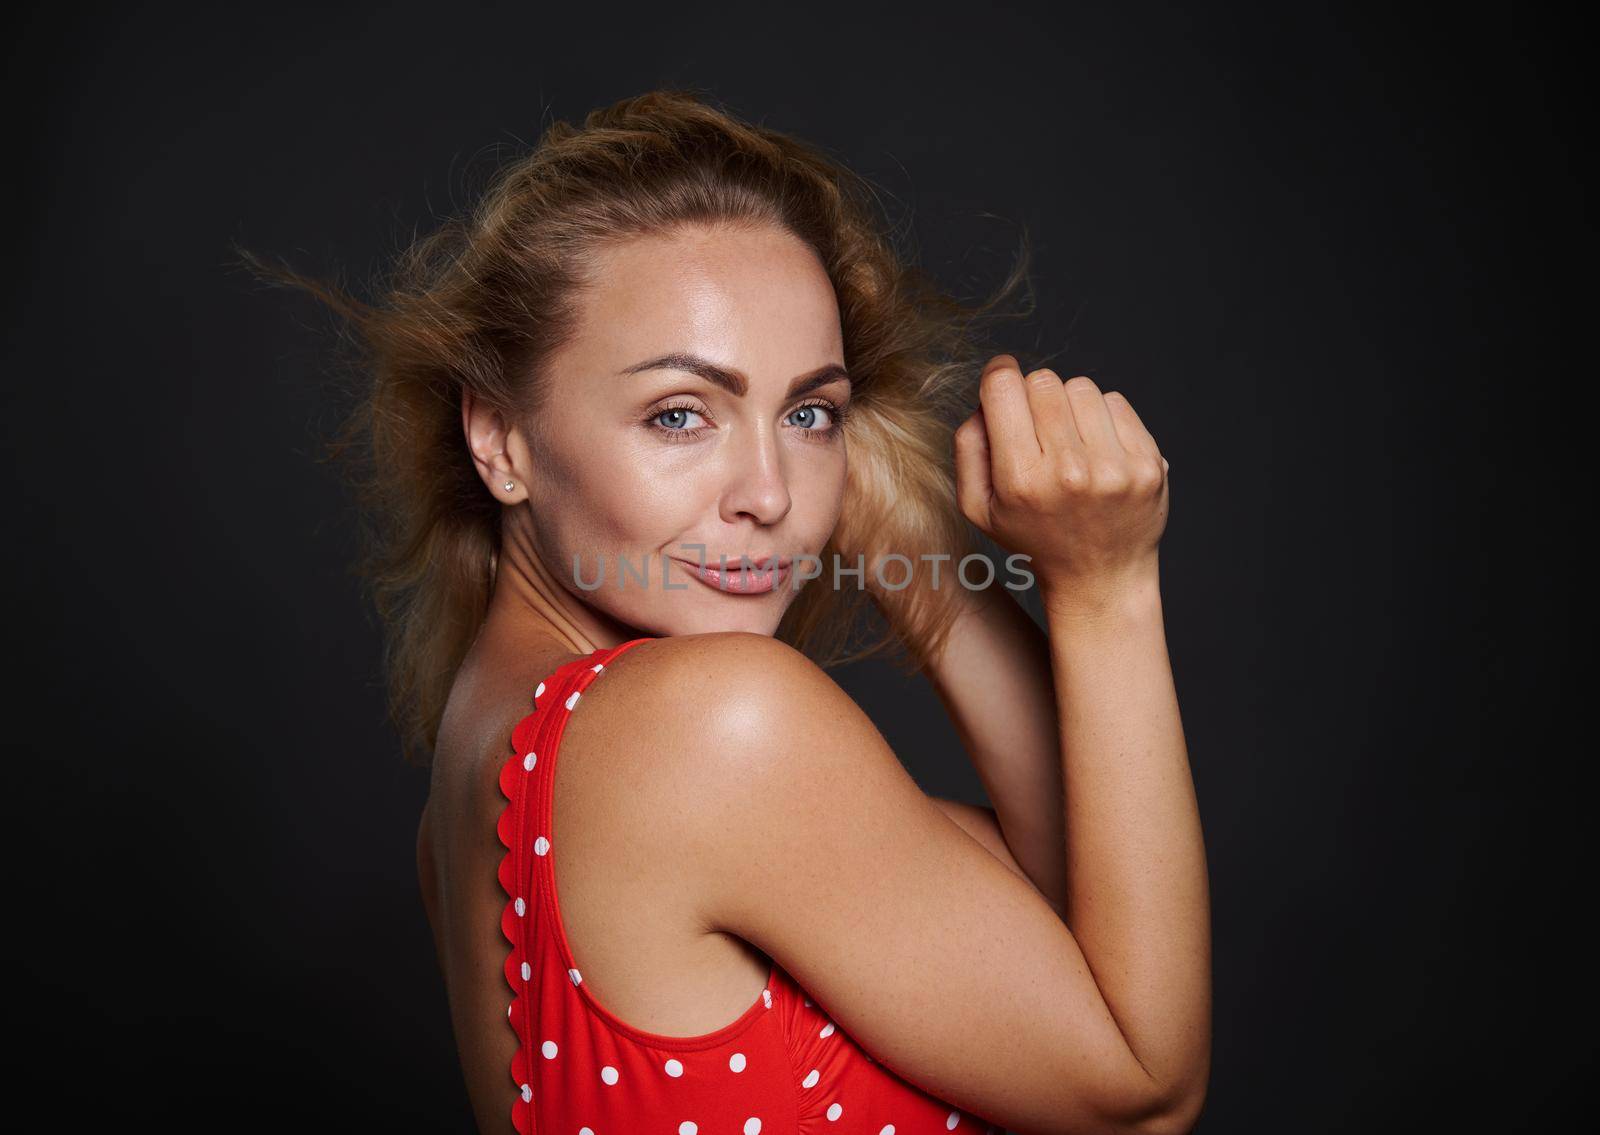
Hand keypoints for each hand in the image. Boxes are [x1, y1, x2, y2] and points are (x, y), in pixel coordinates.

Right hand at [954, 355, 1169, 596]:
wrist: (1100, 579)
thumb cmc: (1033, 537)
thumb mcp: (979, 508)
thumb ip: (968, 449)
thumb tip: (985, 400)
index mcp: (1022, 481)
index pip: (1005, 388)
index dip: (999, 376)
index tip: (1002, 383)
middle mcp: (1070, 472)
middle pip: (1044, 382)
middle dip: (1034, 395)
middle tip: (1037, 426)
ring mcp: (1114, 467)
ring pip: (1081, 387)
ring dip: (1070, 405)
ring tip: (1070, 441)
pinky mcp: (1148, 463)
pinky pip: (1116, 402)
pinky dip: (1103, 416)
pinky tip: (1097, 449)